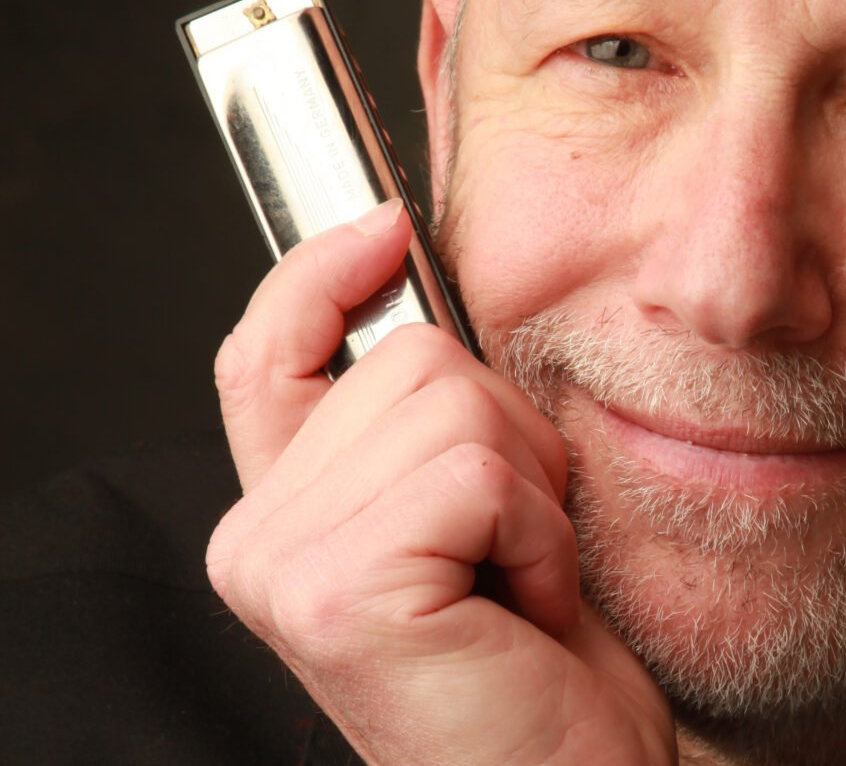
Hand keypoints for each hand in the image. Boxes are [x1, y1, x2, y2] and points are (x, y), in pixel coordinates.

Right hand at [205, 200, 674, 763]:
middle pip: (411, 359)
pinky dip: (537, 538)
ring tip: (516, 587)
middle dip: (510, 441)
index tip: (384, 227)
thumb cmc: (538, 668)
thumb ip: (427, 429)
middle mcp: (258, 539)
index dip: (319, 277)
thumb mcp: (481, 520)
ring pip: (451, 401)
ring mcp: (284, 565)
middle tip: (514, 553)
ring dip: (532, 496)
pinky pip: (480, 475)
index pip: (269, 356)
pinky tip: (522, 613)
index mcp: (286, 514)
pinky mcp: (341, 592)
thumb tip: (424, 290)